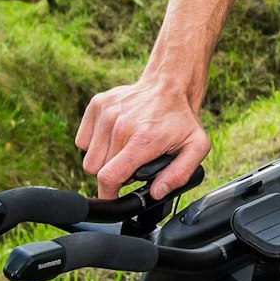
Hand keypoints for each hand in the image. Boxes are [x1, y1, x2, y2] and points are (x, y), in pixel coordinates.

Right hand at [75, 78, 210, 199]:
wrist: (170, 83)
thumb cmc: (181, 118)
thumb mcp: (196, 147)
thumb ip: (180, 174)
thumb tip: (157, 192)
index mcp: (143, 140)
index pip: (109, 177)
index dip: (108, 194)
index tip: (114, 197)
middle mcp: (121, 126)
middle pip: (97, 170)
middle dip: (113, 174)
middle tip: (130, 164)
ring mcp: (107, 113)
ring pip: (88, 157)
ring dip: (103, 160)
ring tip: (124, 150)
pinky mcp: (97, 104)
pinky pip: (82, 140)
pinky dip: (94, 144)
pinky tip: (113, 138)